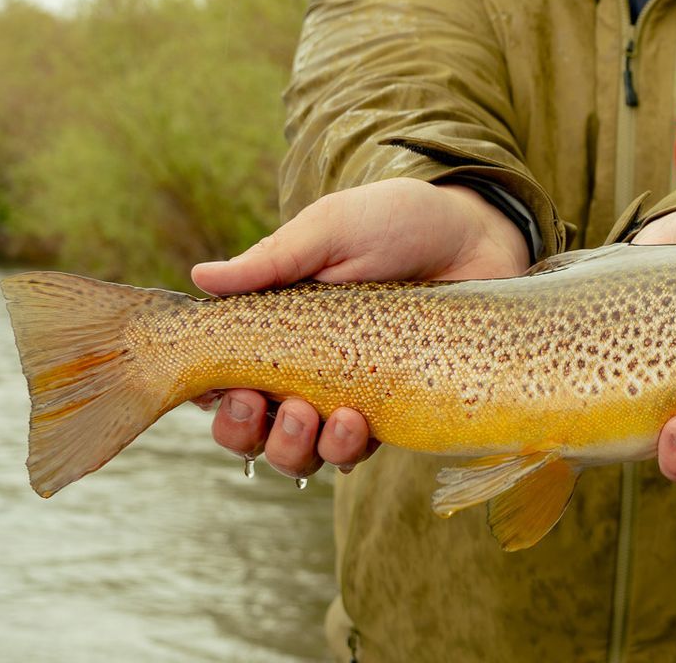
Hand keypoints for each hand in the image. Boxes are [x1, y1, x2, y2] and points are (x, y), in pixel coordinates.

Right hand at [189, 178, 528, 477]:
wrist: (474, 234)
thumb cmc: (396, 222)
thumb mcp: (329, 231)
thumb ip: (271, 260)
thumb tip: (200, 278)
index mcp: (275, 327)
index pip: (223, 377)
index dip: (208, 395)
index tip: (215, 387)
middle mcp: (304, 369)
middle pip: (251, 430)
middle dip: (242, 431)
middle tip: (258, 401)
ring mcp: (347, 394)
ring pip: (299, 453)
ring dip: (291, 446)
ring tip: (307, 412)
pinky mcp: (393, 410)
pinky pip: (356, 453)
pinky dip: (345, 448)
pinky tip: (355, 419)